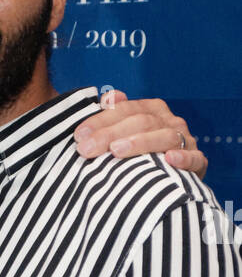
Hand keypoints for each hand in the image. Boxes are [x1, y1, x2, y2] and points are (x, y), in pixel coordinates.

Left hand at [74, 91, 205, 178]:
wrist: (170, 179)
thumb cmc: (140, 154)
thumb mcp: (125, 133)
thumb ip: (114, 116)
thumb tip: (108, 96)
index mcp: (152, 110)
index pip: (125, 110)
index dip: (101, 121)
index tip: (79, 136)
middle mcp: (169, 121)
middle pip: (141, 122)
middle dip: (110, 134)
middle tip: (86, 149)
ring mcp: (185, 140)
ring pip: (164, 137)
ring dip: (140, 142)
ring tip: (116, 151)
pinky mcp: (198, 162)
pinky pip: (194, 159)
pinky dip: (183, 158)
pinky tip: (170, 159)